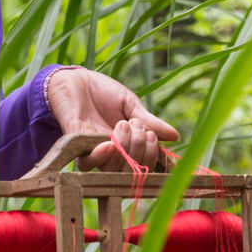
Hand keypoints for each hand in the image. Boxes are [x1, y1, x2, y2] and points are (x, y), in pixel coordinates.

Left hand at [45, 68, 177, 170]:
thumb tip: (175, 136)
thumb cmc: (102, 92)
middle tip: (137, 124)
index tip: (155, 137)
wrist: (76, 80)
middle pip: (133, 171)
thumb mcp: (131, 105)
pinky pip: (90, 163)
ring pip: (115, 169)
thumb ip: (149, 122)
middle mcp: (113, 154)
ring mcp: (95, 152)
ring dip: (126, 148)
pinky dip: (102, 156)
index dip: (153, 158)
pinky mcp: (78, 147)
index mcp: (128, 145)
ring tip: (124, 124)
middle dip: (141, 149)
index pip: (145, 165)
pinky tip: (109, 144)